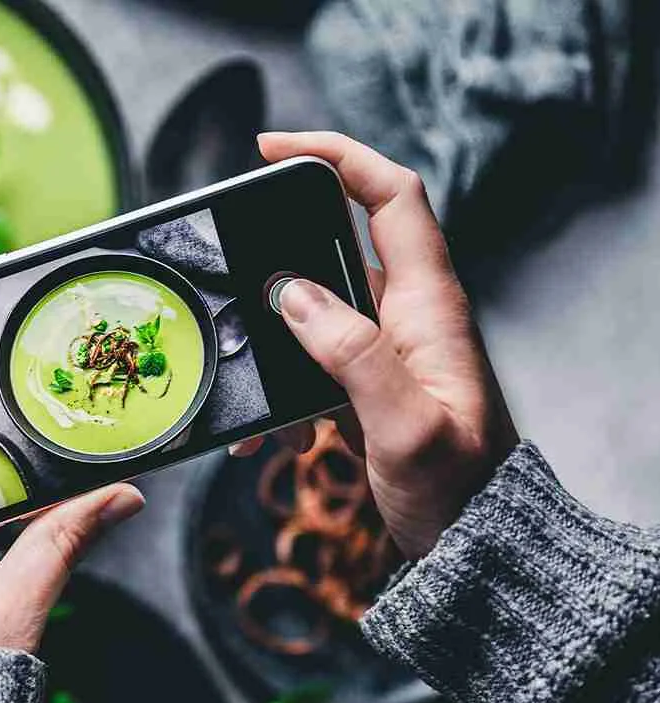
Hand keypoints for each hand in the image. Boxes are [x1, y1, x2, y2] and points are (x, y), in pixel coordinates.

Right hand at [231, 132, 517, 557]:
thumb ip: (352, 354)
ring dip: (270, 327)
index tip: (274, 149)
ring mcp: (387, 353)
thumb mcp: (405, 426)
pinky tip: (260, 429)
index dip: (338, 156)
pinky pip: (310, 362)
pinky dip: (277, 384)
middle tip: (230, 253)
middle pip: (344, 240)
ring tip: (235, 356)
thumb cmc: (458, 492)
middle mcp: (409, 318)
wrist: (475, 550)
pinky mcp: (366, 389)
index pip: (391, 196)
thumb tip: (293, 294)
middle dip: (283, 243)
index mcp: (430, 307)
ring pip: (317, 306)